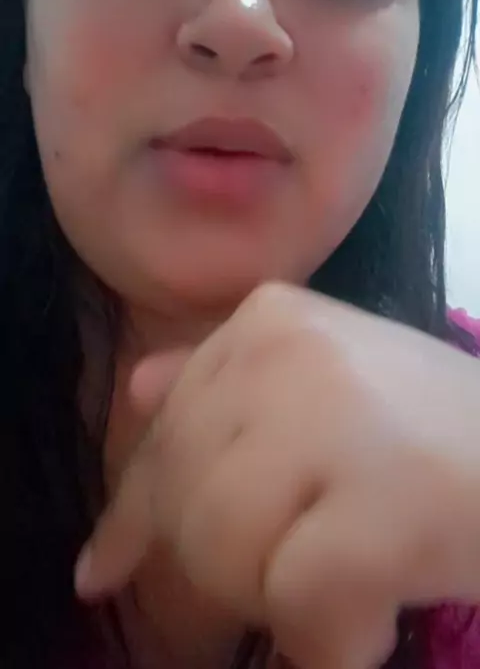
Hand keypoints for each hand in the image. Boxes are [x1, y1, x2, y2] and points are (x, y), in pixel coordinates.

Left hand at [75, 284, 479, 668]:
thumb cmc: (433, 428)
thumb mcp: (320, 382)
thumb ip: (226, 384)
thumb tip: (139, 390)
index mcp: (267, 321)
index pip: (166, 433)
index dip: (132, 512)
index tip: (101, 570)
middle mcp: (286, 351)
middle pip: (184, 501)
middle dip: (228, 563)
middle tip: (308, 564)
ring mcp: (331, 416)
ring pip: (222, 555)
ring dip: (282, 600)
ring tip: (353, 580)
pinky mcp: (382, 498)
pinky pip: (299, 604)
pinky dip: (333, 637)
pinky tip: (377, 613)